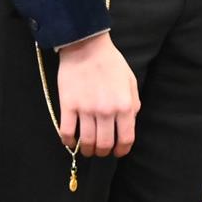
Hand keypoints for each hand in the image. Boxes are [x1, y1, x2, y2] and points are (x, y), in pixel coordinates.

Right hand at [55, 29, 140, 156]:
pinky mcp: (68, 106)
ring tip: (88, 149)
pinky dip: (68, 141)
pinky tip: (71, 141)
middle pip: (105, 144)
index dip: (122, 150)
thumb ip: (133, 104)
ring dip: (87, 150)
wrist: (86, 49)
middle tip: (101, 151)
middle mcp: (106, 111)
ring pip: (86, 142)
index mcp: (125, 106)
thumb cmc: (111, 64)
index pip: (126, 138)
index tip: (118, 152)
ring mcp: (86, 110)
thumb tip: (131, 121)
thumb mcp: (131, 82)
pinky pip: (67, 132)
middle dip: (104, 152)